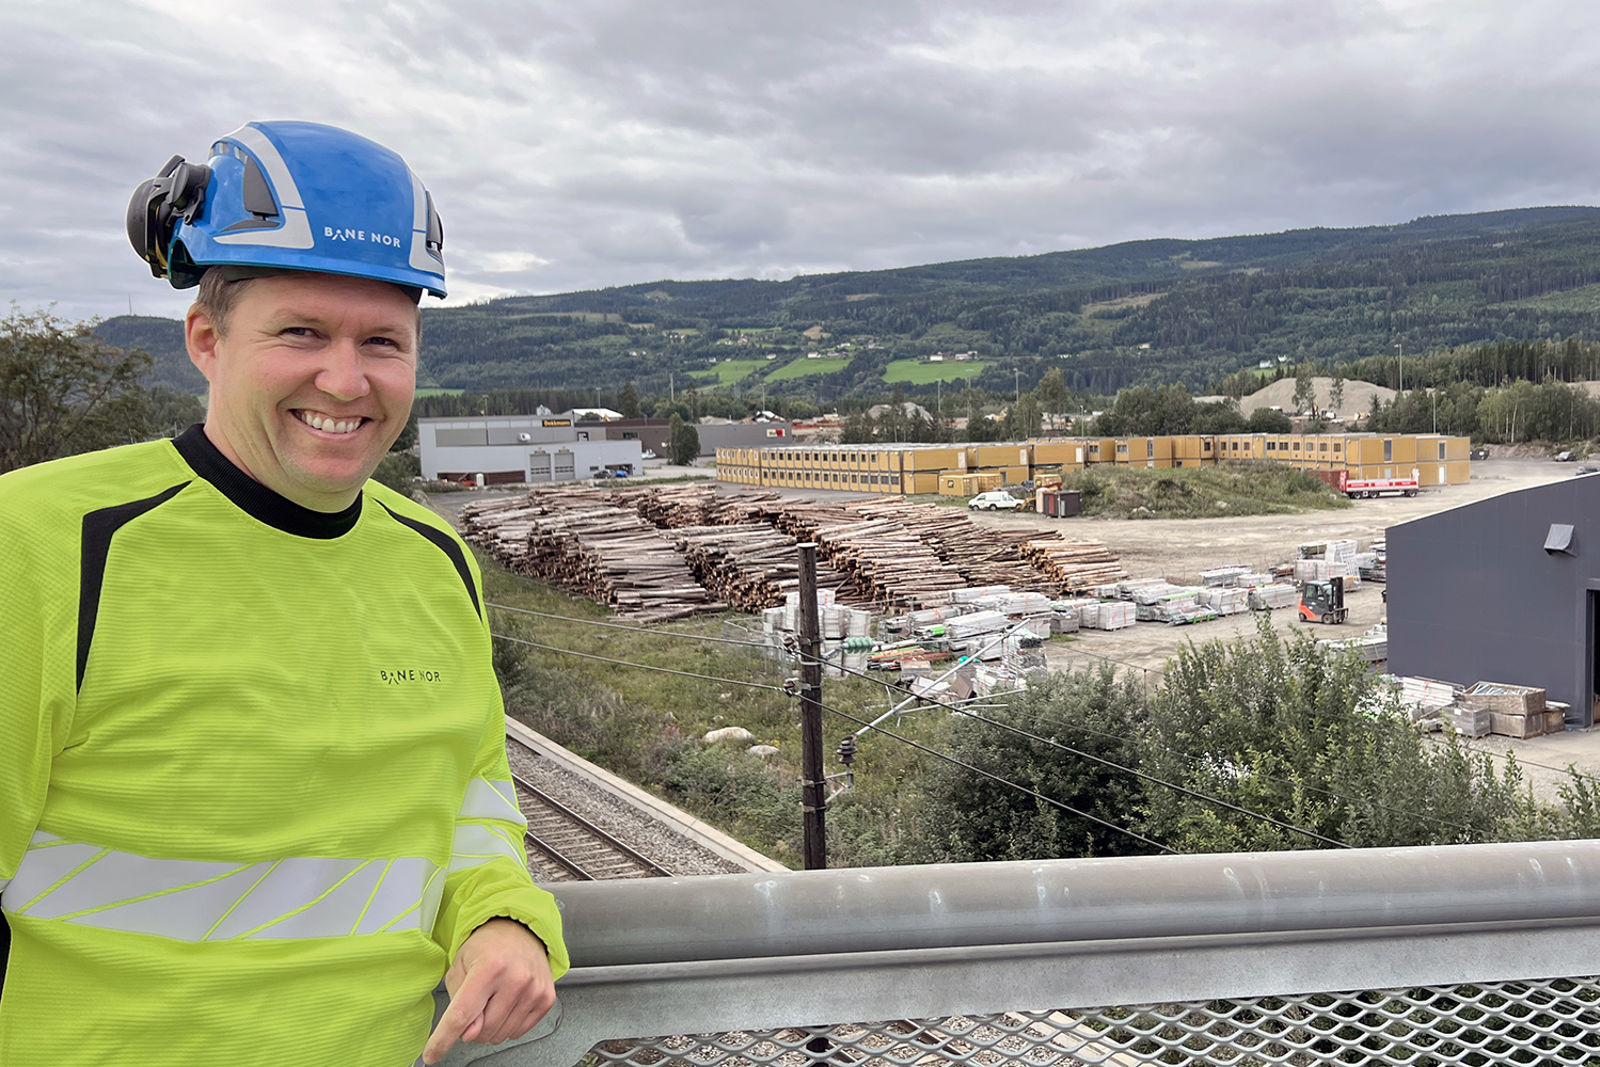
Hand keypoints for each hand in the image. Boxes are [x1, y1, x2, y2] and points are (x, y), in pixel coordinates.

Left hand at [423, 918, 555, 1064]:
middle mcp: (516, 978)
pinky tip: (507, 1003)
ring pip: (501, 1034)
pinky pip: (519, 1031)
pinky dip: (508, 1025)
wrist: (520, 930)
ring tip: (493, 999)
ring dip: (490, 1027)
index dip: (443, 1039)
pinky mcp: (546, 998)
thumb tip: (469, 1034)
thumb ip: (458, 1002)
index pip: (462, 1015)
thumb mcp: (460, 966)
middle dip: (472, 1027)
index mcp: (490, 967)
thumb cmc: (487, 947)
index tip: (432, 1055)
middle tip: (475, 1004)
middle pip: (482, 1031)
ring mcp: (534, 990)